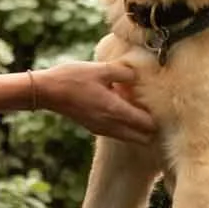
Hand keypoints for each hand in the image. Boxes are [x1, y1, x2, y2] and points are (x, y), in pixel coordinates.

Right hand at [33, 61, 156, 144]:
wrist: (47, 91)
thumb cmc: (73, 78)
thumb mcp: (101, 69)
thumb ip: (124, 72)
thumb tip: (138, 75)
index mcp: (115, 111)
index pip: (146, 124)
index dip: (157, 117)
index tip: (161, 105)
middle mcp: (110, 125)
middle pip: (142, 138)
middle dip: (151, 127)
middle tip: (153, 109)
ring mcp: (101, 129)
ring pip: (130, 138)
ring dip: (137, 128)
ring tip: (137, 108)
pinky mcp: (94, 128)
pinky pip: (117, 133)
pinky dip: (124, 126)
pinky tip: (121, 109)